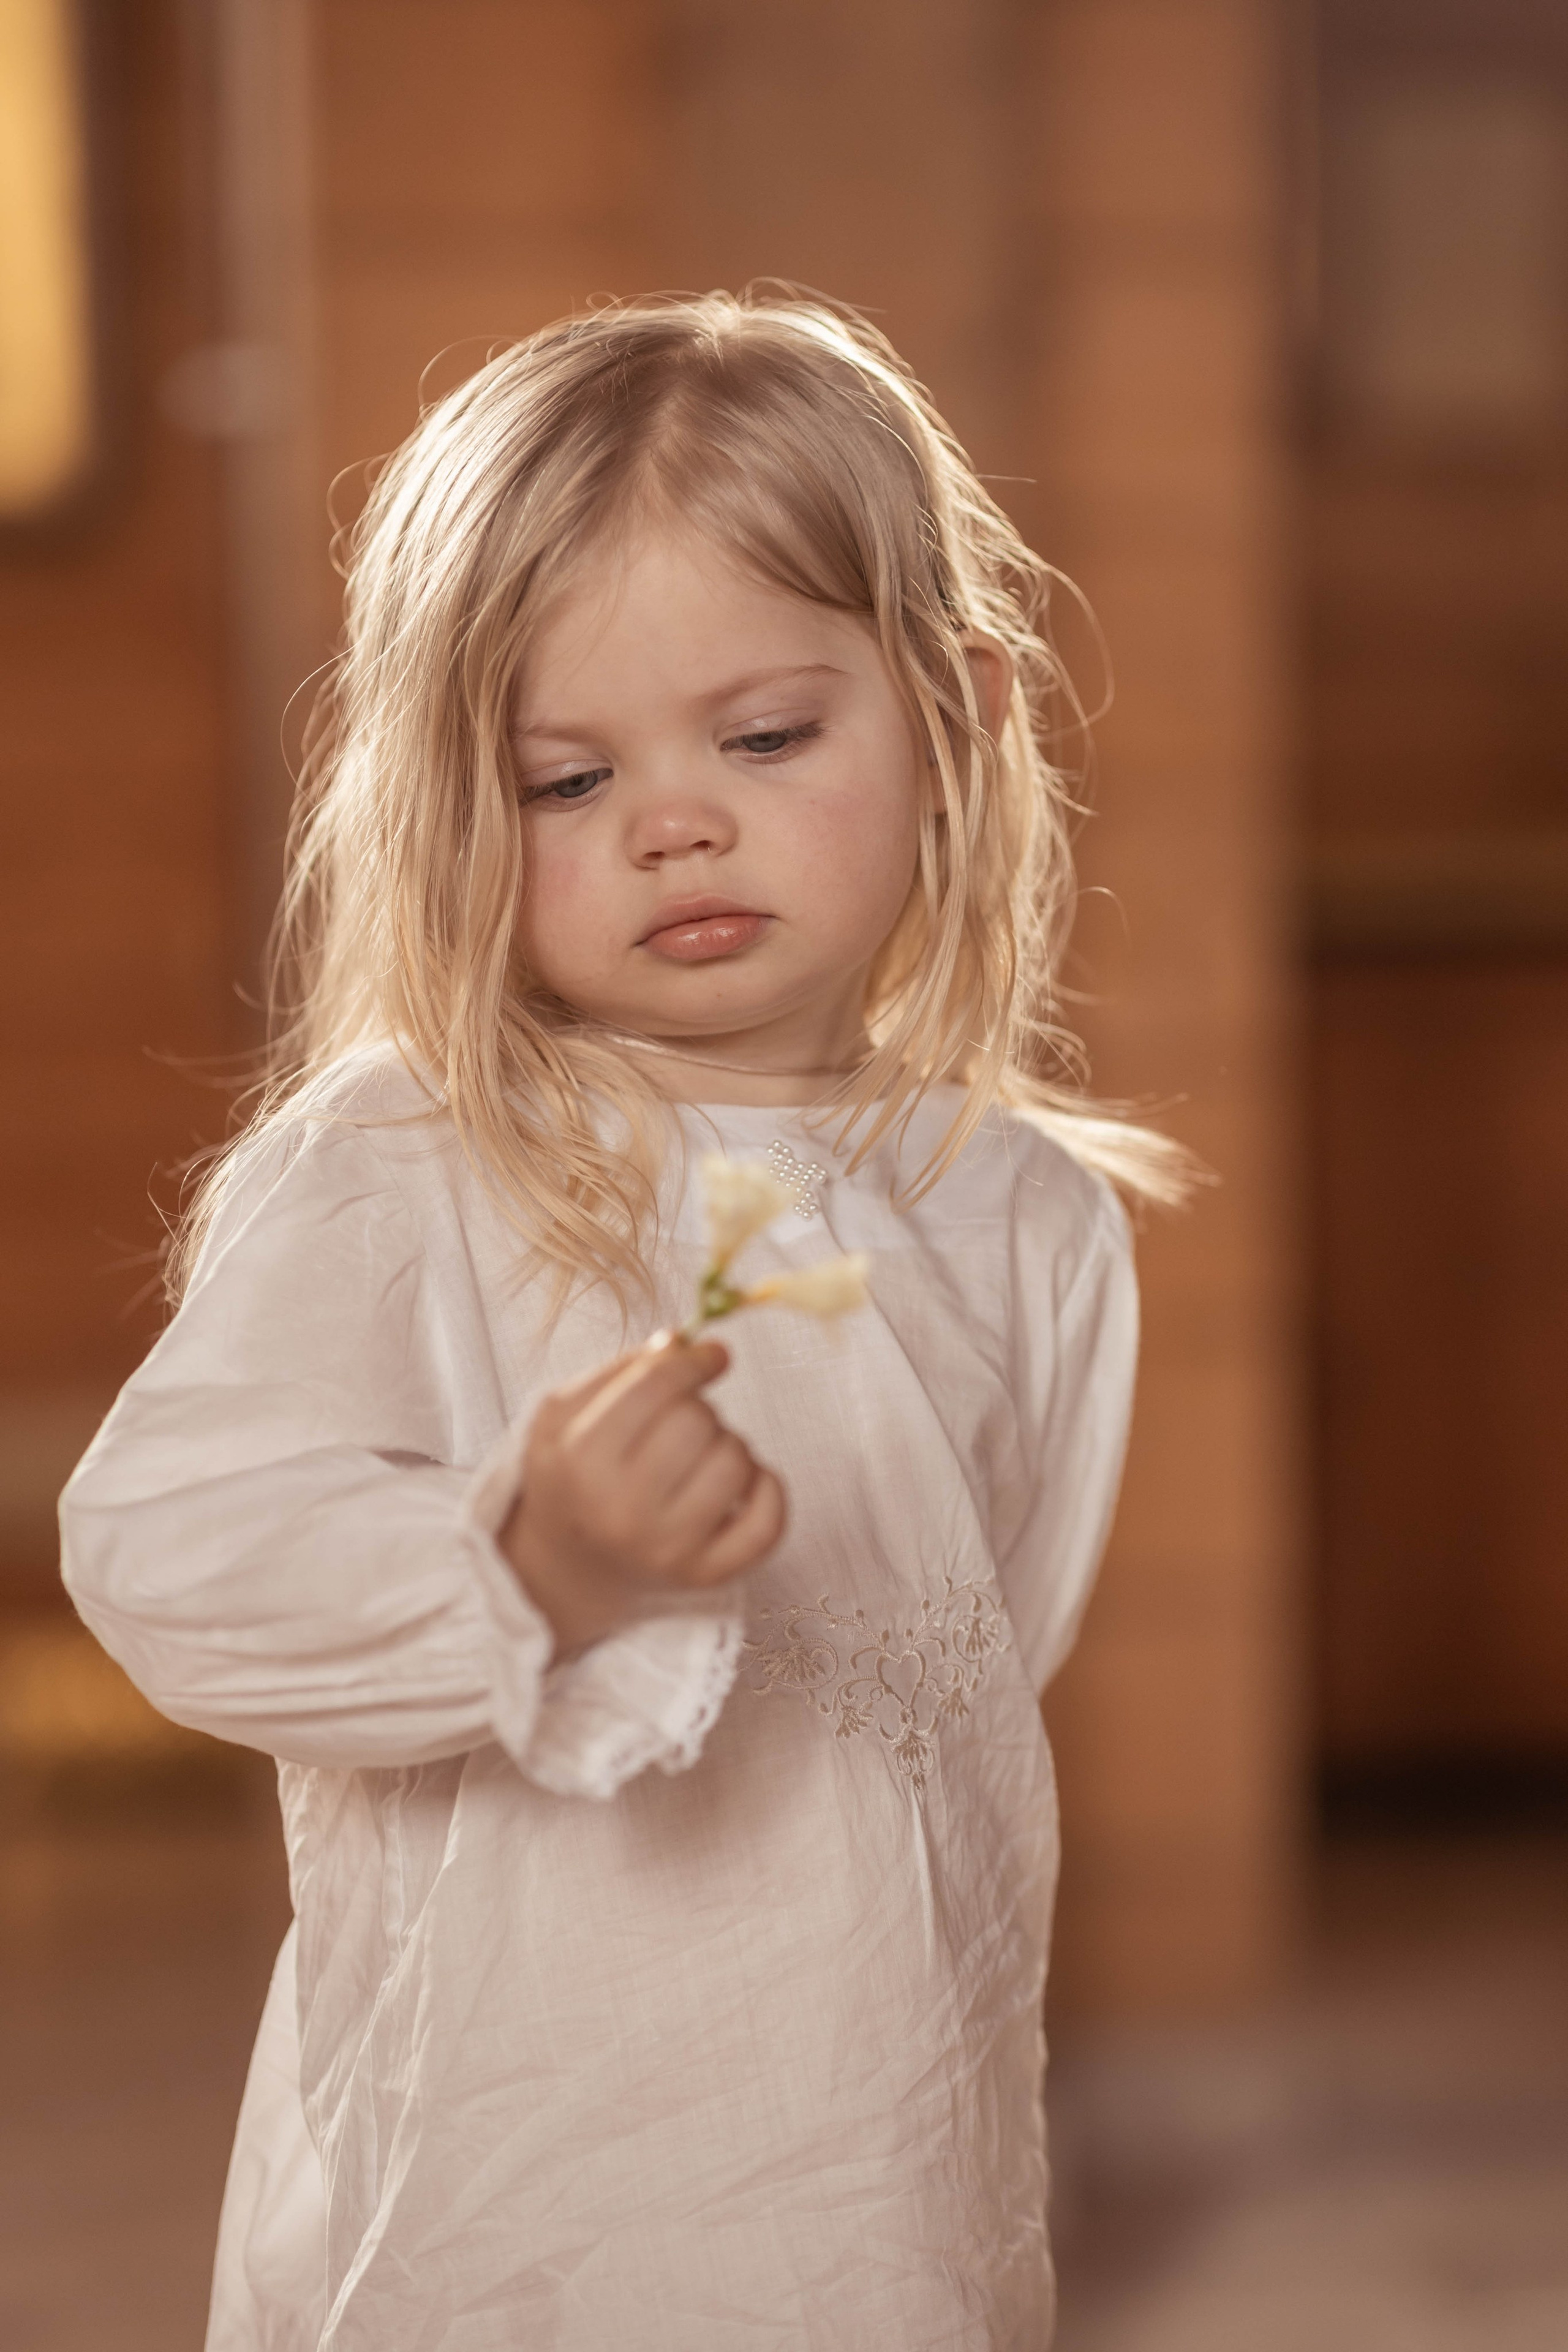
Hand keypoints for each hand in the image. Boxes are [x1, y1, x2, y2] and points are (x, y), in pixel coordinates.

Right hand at [499, 1334, 786, 1654]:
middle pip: (697, 1420)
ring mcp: (667, 1550)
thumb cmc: (572, 1474)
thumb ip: (621, 1370)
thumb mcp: (565, 1413)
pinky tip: (742, 1481)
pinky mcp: (707, 1576)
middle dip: (697, 1407)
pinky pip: (767, 1523)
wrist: (570, 1564)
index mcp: (578, 1461)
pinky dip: (767, 1489)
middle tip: (681, 1423)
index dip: (692, 1359)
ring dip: (728, 1444)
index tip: (710, 1355)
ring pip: (736, 1461)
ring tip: (699, 1457)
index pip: (655, 1386)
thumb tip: (685, 1344)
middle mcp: (621, 1512)